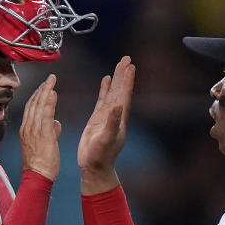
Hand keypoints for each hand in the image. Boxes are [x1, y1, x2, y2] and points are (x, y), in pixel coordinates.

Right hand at [19, 74, 61, 180]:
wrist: (37, 176)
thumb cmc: (40, 166)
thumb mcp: (44, 146)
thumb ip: (50, 132)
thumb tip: (56, 125)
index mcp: (27, 130)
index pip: (31, 108)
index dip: (37, 96)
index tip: (44, 87)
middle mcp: (28, 128)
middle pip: (33, 103)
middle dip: (41, 89)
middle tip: (49, 79)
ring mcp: (34, 130)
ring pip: (38, 106)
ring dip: (45, 91)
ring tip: (51, 81)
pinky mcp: (42, 133)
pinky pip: (45, 114)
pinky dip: (48, 102)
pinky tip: (52, 93)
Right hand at [78, 56, 135, 193]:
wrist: (94, 167)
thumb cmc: (101, 156)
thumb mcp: (107, 138)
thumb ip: (112, 122)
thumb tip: (117, 105)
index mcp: (119, 118)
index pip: (125, 95)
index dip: (127, 80)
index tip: (130, 65)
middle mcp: (115, 115)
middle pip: (121, 90)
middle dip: (124, 74)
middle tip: (127, 58)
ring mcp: (107, 116)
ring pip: (113, 92)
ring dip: (116, 79)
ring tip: (119, 65)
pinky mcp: (98, 119)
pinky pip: (102, 99)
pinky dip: (104, 89)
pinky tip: (106, 80)